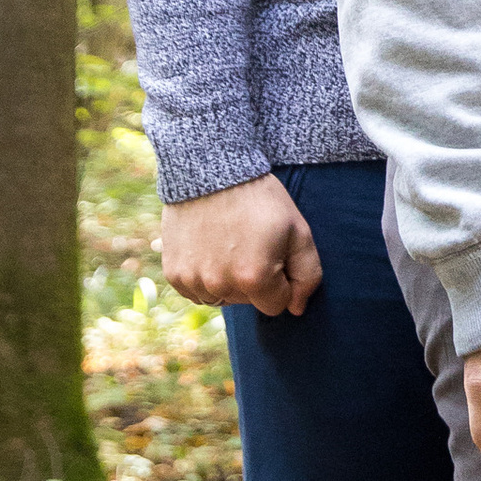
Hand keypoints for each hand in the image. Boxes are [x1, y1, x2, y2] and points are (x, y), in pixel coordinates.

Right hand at [161, 174, 323, 317]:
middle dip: (255, 280)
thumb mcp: (299, 232)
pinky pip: (196, 291)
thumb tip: (296, 309)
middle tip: (250, 242)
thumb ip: (307, 276)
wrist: (211, 171)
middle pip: (248, 302)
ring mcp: (193, 280)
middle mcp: (220, 285)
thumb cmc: (261, 200)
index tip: (275, 253)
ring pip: (221, 298)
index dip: (281, 281)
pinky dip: (204, 277)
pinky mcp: (173, 273)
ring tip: (229, 245)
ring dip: (228, 281)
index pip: (277, 305)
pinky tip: (209, 248)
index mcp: (254, 278)